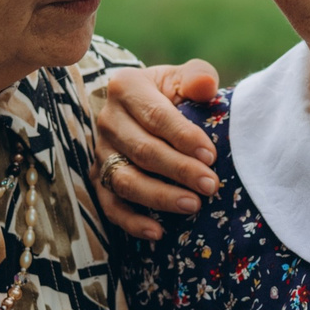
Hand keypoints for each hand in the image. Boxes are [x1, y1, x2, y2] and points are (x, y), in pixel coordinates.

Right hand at [95, 60, 222, 239]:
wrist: (141, 107)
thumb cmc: (170, 92)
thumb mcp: (183, 77)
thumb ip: (197, 77)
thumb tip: (206, 85)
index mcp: (126, 87)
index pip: (155, 115)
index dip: (183, 137)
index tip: (211, 155)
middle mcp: (107, 120)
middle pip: (142, 150)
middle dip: (179, 170)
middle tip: (211, 185)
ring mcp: (100, 152)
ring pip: (125, 180)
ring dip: (159, 197)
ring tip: (192, 206)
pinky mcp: (98, 179)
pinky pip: (110, 205)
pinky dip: (131, 222)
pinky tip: (158, 232)